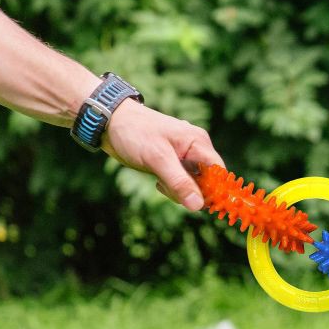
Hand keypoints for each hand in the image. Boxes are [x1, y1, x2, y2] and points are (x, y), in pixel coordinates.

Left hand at [102, 99, 224, 210]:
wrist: (109, 122)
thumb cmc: (134, 132)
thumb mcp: (157, 158)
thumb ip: (179, 182)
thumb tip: (199, 205)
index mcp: (198, 143)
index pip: (219, 173)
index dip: (217, 191)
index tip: (205, 205)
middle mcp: (196, 150)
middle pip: (208, 183)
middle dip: (192, 192)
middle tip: (169, 188)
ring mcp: (185, 158)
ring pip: (193, 186)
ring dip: (179, 191)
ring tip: (160, 181)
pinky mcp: (174, 165)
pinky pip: (181, 185)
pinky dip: (171, 188)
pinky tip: (158, 181)